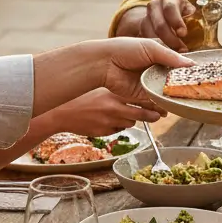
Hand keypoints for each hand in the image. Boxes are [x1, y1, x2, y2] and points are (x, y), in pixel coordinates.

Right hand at [43, 88, 162, 136]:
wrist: (60, 113)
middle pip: (141, 115)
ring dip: (130, 120)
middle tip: (158, 115)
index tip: (161, 103)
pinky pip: (117, 130)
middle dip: (152, 116)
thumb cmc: (80, 98)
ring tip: (121, 113)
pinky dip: (116, 126)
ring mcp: (109, 122)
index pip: (140, 98)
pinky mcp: (104, 132)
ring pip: (130, 123)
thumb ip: (116, 92)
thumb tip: (135, 93)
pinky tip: (106, 120)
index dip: (152, 102)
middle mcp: (113, 109)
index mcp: (113, 95)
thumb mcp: (99, 90)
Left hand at [101, 37, 193, 105]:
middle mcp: (156, 70)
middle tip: (197, 91)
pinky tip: (172, 107)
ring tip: (187, 102)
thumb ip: (171, 56)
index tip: (202, 75)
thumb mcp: (151, 47)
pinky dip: (164, 105)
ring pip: (167, 92)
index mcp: (160, 55)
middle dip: (184, 86)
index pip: (179, 63)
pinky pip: (157, 102)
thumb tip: (191, 64)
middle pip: (175, 80)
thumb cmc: (124, 50)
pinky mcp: (143, 96)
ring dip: (175, 97)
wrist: (103, 64)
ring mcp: (150, 83)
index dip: (189, 69)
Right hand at [137, 0, 197, 51]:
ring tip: (175, 55)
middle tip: (182, 49)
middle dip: (171, 39)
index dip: (176, 22)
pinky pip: (146, 41)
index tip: (183, 34)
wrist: (168, 16)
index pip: (170, 8)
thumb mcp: (192, 12)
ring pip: (150, 34)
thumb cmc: (186, 15)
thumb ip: (195, 16)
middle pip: (160, 24)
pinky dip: (156, 49)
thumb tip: (194, 17)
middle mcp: (155, 5)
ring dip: (163, 46)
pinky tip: (165, 55)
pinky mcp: (141, 30)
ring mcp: (146, 17)